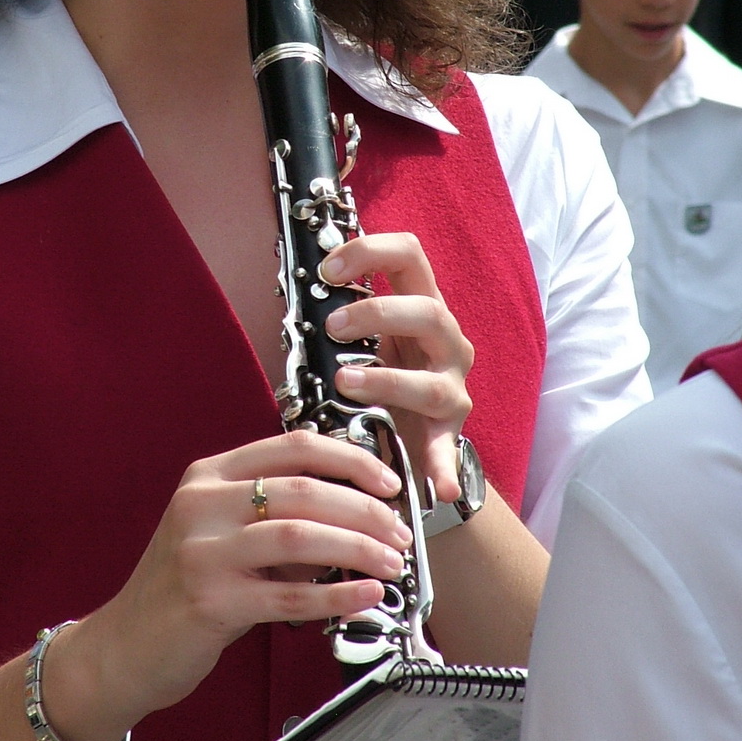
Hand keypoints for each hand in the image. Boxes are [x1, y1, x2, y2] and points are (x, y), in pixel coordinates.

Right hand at [41, 429, 410, 740]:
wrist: (122, 647)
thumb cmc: (181, 588)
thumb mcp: (220, 533)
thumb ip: (275, 515)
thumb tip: (355, 512)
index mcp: (208, 477)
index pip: (292, 447)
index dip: (350, 459)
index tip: (387, 481)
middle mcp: (202, 505)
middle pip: (304, 489)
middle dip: (365, 508)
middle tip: (399, 530)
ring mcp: (203, 552)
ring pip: (301, 535)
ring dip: (358, 547)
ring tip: (391, 561)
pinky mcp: (210, 601)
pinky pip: (289, 595)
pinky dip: (336, 595)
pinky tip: (365, 596)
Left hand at [319, 233, 472, 507]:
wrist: (412, 436)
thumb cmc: (377, 376)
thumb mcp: (364, 339)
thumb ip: (338, 318)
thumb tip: (290, 292)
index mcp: (421, 306)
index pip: (410, 255)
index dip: (371, 252)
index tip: (328, 269)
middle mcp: (445, 342)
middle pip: (429, 311)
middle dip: (377, 315)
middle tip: (332, 327)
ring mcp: (452, 388)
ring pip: (433, 381)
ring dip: (387, 381)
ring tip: (344, 384)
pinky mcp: (450, 433)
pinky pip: (448, 451)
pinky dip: (443, 467)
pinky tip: (436, 488)